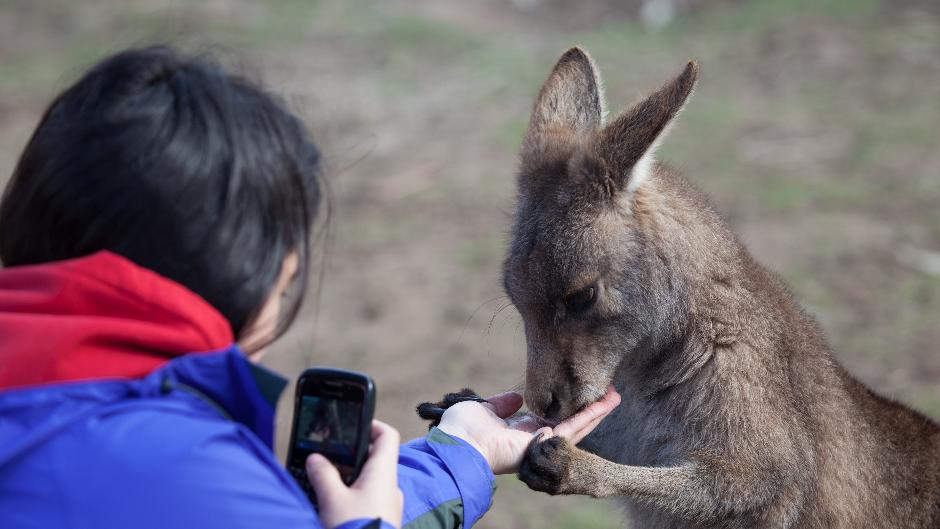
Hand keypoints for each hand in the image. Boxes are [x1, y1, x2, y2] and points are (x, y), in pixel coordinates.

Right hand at [307, 420, 403, 528]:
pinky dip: (352, 494)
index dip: (372, 424)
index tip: (353, 423)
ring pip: (370, 480)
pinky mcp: (382, 519)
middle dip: (352, 454)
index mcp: (384, 473)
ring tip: (326, 479)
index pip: (388, 436)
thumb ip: (323, 474)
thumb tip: (316, 459)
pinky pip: (368, 499)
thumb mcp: (332, 499)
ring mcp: (388, 504)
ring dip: (350, 476)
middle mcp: (391, 486)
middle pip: (375, 458)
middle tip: (329, 454)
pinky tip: (333, 503)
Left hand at [437, 386, 620, 474]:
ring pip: (577, 428)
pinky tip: (605, 405)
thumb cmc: (463, 429)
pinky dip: (589, 416)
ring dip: (597, 412)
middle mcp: (534, 439)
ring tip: (615, 397)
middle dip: (589, 410)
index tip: (579, 393)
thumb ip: (501, 404)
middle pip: (569, 424)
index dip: (566, 407)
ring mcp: (541, 444)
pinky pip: (572, 429)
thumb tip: (516, 398)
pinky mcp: (545, 444)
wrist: (460, 444)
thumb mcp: (484, 409)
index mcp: (519, 432)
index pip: (549, 419)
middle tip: (610, 395)